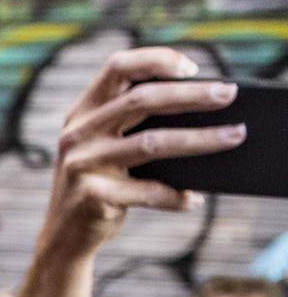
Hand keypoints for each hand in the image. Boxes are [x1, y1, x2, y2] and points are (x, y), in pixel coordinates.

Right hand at [42, 49, 238, 250]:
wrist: (63, 236)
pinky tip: (194, 199)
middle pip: (142, 99)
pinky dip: (175, 196)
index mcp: (83, 112)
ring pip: (152, 143)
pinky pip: (147, 191)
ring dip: (200, 139)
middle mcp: (78, 134)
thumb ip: (133, 123)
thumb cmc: (99, 183)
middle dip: (192, 94)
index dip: (156, 60)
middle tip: (229, 94)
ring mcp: (82, 165)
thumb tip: (203, 109)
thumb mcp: (105, 146)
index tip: (193, 68)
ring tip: (234, 136)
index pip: (118, 67)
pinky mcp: (91, 197)